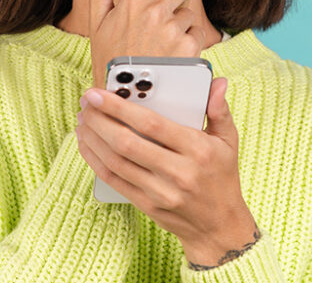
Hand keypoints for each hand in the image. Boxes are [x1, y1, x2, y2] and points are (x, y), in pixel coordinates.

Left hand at [76, 76, 257, 266]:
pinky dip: (94, 160)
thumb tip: (218, 82)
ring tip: (83, 119)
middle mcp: (178, 172)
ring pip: (116, 161)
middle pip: (127, 142)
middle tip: (86, 102)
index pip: (151, 124)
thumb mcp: (228, 142)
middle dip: (100, 119)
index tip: (98, 93)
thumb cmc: (222, 178)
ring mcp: (160, 191)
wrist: (219, 227)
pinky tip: (87, 143)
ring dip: (93, 138)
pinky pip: (113, 180)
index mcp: (197, 150)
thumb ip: (219, 110)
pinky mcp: (147, 205)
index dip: (120, 107)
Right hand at [77, 0, 203, 85]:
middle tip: (156, 23)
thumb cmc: (109, 59)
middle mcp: (157, 11)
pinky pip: (197, 33)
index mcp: (134, 0)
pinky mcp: (190, 49)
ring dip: (180, 24)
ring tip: (159, 46)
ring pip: (189, 12)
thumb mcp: (98, 22)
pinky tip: (170, 57)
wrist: (124, 101)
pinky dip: (188, 43)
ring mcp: (175, 30)